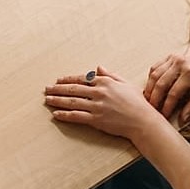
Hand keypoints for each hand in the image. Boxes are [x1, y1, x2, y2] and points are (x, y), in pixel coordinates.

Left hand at [44, 66, 161, 141]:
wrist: (143, 121)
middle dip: (58, 89)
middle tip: (46, 89)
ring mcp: (97, 106)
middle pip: (73, 89)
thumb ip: (110, 75)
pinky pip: (77, 116)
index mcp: (105, 82)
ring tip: (47, 99)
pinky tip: (56, 114)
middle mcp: (99, 92)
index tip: (58, 80)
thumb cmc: (137, 102)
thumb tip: (98, 67)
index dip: (68, 79)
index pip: (82, 78)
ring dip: (57, 100)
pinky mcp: (96, 120)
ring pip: (72, 102)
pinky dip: (65, 115)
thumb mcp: (124, 83)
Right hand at [144, 50, 189, 123]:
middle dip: (155, 99)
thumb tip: (182, 120)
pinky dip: (150, 78)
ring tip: (149, 101)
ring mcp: (173, 58)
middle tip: (153, 109)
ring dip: (149, 89)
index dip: (167, 106)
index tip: (164, 114)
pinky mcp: (169, 56)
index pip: (173, 93)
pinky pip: (154, 67)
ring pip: (155, 75)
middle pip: (161, 84)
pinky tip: (151, 88)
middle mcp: (180, 63)